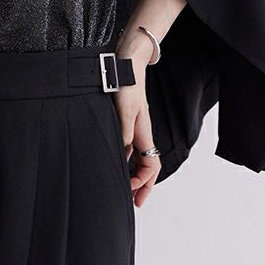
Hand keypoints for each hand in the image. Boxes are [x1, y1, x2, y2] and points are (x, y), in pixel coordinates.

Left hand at [113, 89, 160, 206]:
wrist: (126, 62)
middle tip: (134, 201)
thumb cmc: (126, 84)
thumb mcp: (124, 110)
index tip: (133, 194)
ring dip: (131, 173)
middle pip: (147, 166)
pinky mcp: (124, 119)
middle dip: (142, 185)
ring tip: (123, 186)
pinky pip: (126, 145)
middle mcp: (140, 132)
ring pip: (136, 157)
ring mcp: (133, 126)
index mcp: (143, 133)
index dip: (145, 183)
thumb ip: (124, 132)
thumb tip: (124, 153)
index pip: (151, 166)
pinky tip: (114, 160)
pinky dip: (122, 157)